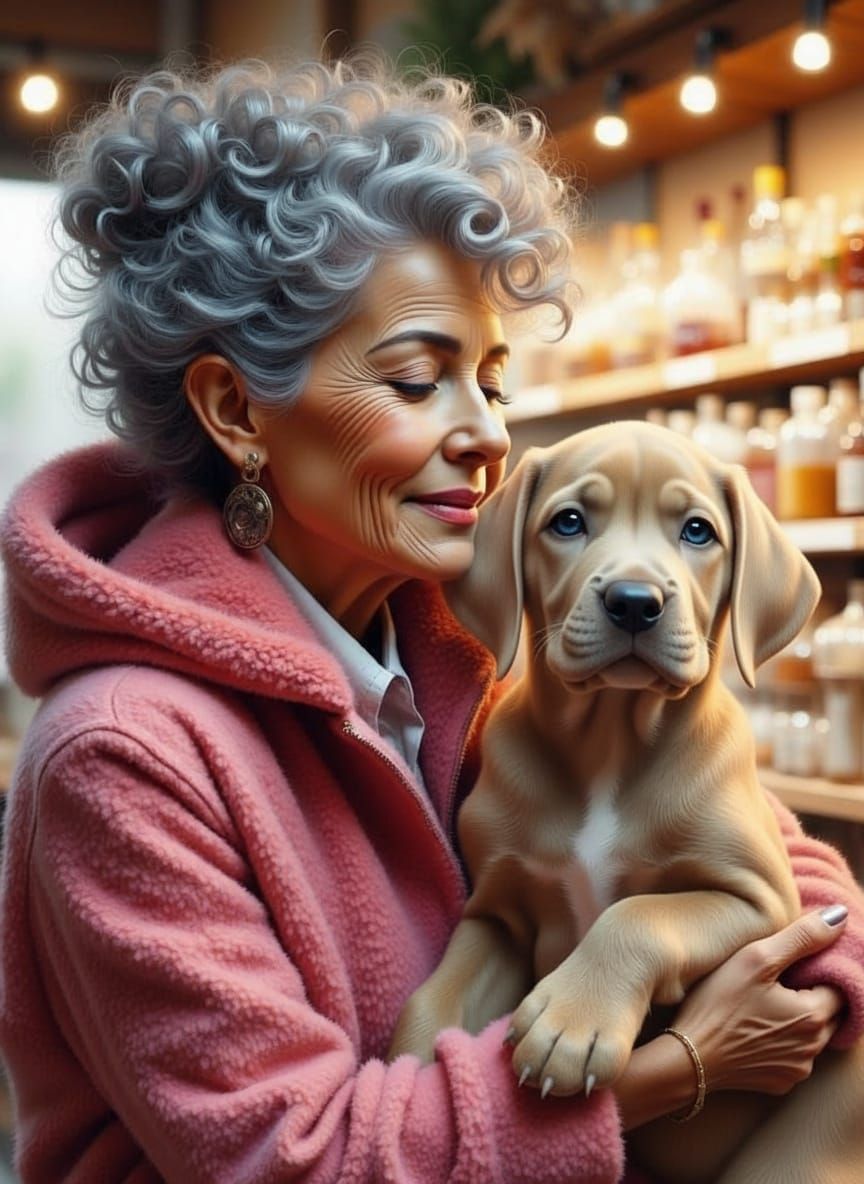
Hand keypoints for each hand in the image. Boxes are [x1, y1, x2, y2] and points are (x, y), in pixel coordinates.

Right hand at [670, 906, 846, 1096]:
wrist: (687, 1058)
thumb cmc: (718, 1005)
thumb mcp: (756, 959)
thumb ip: (801, 936)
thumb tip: (839, 915)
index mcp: (813, 1016)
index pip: (839, 986)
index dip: (819, 969)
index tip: (792, 962)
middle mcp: (814, 1049)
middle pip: (830, 1012)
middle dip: (813, 993)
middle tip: (780, 978)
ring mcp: (797, 1070)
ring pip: (813, 1035)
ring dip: (800, 1018)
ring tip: (766, 1001)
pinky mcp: (780, 1082)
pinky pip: (794, 1056)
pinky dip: (784, 1041)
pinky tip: (758, 1027)